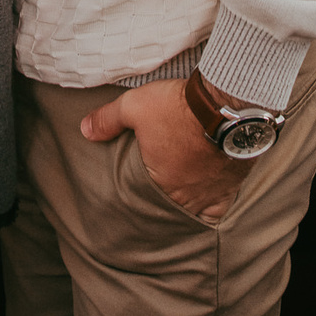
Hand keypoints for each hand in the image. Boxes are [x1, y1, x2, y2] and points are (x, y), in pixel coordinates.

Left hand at [80, 78, 251, 221]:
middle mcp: (184, 195)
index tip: (136, 194)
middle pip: (169, 206)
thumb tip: (84, 130)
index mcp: (158, 181)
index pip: (143, 198)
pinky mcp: (231, 186)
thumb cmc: (178, 107)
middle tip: (156, 197)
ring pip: (193, 211)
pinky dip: (211, 211)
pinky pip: (219, 211)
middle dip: (161, 201)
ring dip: (185, 206)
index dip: (139, 196)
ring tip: (178, 201)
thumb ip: (108, 119)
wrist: (224, 104)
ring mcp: (209, 194)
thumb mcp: (134, 106)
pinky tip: (206, 209)